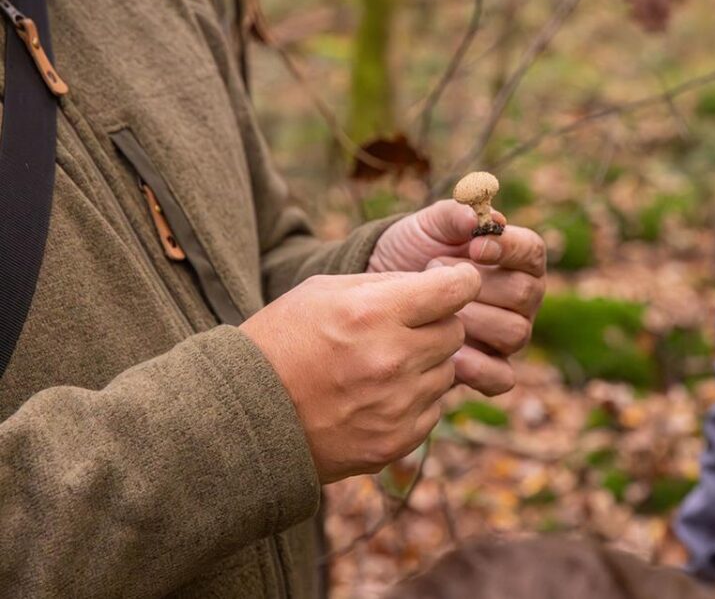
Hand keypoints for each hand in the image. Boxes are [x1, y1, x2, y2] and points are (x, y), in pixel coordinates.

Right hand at [239, 265, 480, 482]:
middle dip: (437, 325)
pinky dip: (414, 401)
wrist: (246, 417)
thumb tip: (438, 281)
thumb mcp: (324, 292)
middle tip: (404, 329)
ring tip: (381, 365)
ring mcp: (397, 406)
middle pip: (456, 332)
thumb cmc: (283, 342)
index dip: (460, 282)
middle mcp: (393, 360)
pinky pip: (433, 410)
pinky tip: (376, 396)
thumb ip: (386, 284)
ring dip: (425, 365)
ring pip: (447, 372)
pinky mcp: (397, 441)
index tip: (455, 284)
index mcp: (374, 314)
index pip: (456, 290)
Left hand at [369, 200, 545, 395]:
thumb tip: (481, 218)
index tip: (475, 246)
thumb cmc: (411, 253)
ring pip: (515, 333)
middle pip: (525, 294)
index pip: (532, 252)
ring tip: (435, 310)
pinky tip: (450, 356)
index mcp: (516, 260)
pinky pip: (502, 377)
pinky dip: (478, 368)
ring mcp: (508, 336)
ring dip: (473, 320)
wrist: (380, 297)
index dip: (510, 248)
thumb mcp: (426, 226)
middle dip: (479, 285)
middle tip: (436, 274)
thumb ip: (454, 215)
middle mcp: (521, 300)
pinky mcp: (491, 370)